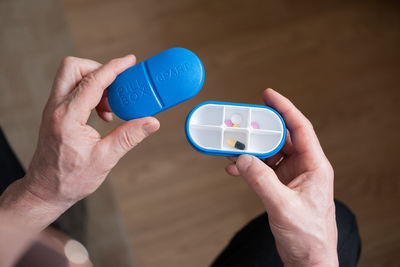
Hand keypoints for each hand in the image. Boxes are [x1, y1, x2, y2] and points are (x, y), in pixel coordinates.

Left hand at [0, 55, 159, 229]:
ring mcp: (53, 110)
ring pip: (71, 77)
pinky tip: (103, 113)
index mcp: (68, 118)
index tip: (130, 61)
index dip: (114, 68)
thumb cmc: (70, 179)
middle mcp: (56, 108)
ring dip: (95, 82)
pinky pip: (72, 90)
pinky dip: (90, 93)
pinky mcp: (55, 114)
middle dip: (98, 68)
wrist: (46, 190)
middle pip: (73, 68)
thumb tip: (151, 122)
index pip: (92, 82)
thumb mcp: (105, 159)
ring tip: (111, 106)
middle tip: (117, 84)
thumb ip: (129, 137)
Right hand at [226, 89, 337, 265]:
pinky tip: (234, 169)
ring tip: (231, 147)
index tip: (268, 95)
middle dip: (259, 130)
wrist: (308, 260)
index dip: (284, 108)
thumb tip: (242, 159)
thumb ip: (261, 181)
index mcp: (314, 166)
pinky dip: (247, 167)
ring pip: (268, 153)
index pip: (300, 128)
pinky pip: (261, 169)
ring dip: (249, 150)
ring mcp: (291, 177)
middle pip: (280, 138)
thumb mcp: (283, 206)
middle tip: (240, 122)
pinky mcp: (280, 186)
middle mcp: (303, 167)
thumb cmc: (308, 237)